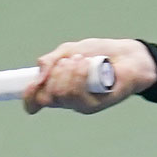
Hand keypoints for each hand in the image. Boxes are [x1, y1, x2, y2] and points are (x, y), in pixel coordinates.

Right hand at [22, 38, 156, 114]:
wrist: (128, 55)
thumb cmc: (99, 53)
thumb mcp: (69, 50)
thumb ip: (50, 61)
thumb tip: (37, 72)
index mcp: (57, 88)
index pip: (36, 102)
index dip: (28, 96)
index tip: (31, 85)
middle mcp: (67, 99)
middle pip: (47, 95)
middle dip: (55, 73)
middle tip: (72, 59)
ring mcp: (81, 104)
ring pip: (62, 94)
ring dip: (69, 72)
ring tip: (82, 60)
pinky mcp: (96, 105)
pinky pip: (79, 94)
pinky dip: (81, 74)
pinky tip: (90, 65)